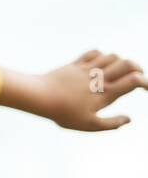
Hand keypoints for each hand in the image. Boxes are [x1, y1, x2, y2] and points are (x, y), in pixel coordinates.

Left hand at [31, 50, 146, 130]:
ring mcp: (88, 69)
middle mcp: (100, 77)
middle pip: (127, 63)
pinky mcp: (75, 64)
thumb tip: (129, 119)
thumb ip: (111, 124)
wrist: (39, 96)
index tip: (146, 89)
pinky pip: (94, 53)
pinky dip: (102, 55)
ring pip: (112, 56)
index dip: (146, 83)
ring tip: (118, 72)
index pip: (134, 81)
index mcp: (106, 92)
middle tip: (137, 77)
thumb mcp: (89, 125)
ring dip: (120, 61)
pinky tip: (101, 63)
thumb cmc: (64, 113)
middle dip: (138, 68)